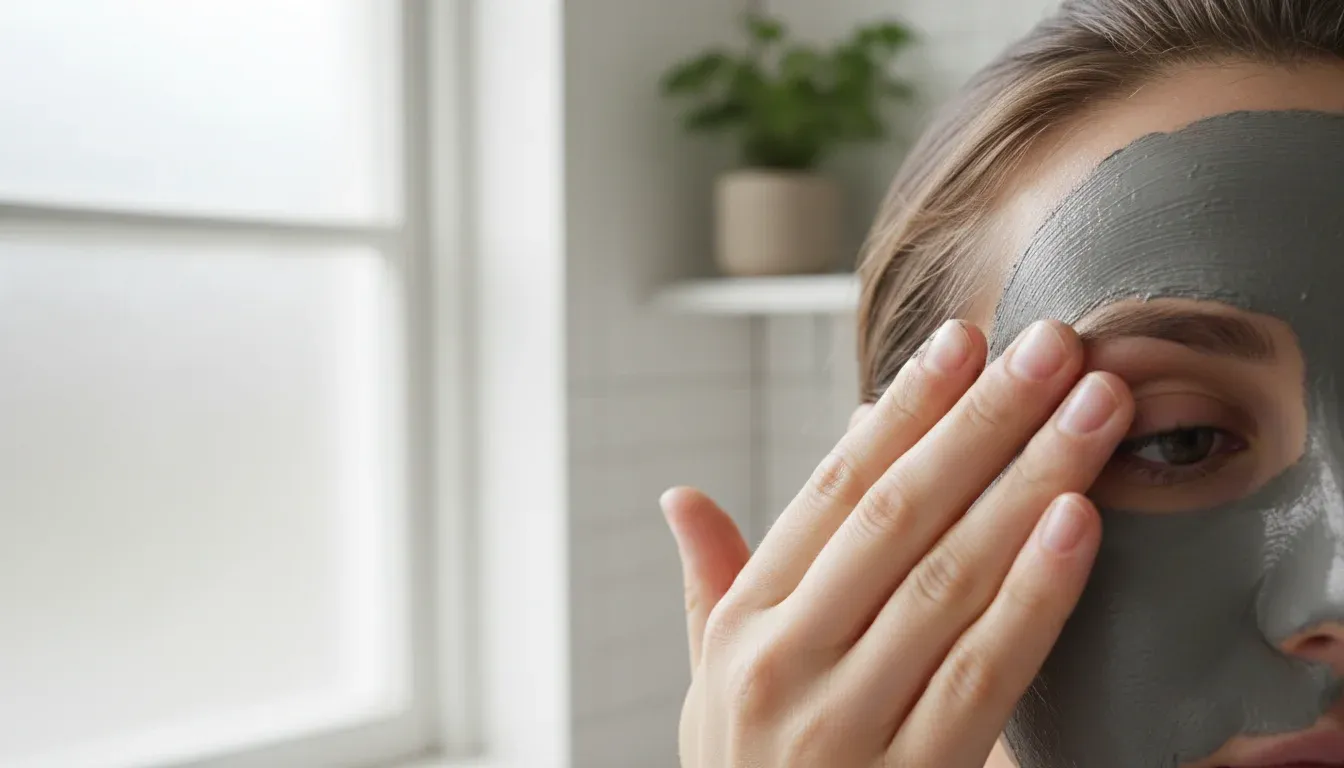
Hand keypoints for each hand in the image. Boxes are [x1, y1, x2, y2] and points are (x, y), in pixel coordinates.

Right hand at [662, 320, 1132, 766]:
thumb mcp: (711, 684)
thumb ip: (710, 584)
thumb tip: (680, 497)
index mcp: (744, 627)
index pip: (828, 496)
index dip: (900, 414)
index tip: (960, 345)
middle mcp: (784, 664)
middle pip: (896, 517)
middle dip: (980, 421)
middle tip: (1049, 345)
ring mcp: (846, 724)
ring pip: (948, 578)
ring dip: (1027, 481)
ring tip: (1090, 409)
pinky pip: (984, 673)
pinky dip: (1035, 593)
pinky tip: (1078, 520)